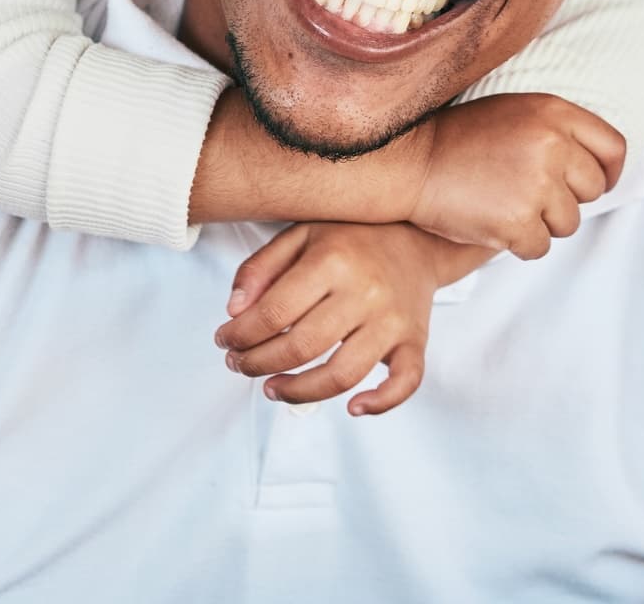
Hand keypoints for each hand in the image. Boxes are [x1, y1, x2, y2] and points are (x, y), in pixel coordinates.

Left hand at [212, 222, 462, 415]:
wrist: (418, 235)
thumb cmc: (353, 237)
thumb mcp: (300, 234)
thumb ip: (261, 268)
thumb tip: (234, 312)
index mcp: (333, 260)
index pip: (274, 312)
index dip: (241, 334)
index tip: (224, 341)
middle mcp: (365, 292)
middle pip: (301, 347)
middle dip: (259, 363)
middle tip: (240, 364)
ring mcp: (393, 321)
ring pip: (342, 374)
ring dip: (299, 392)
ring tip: (273, 389)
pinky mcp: (415, 341)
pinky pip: (405, 382)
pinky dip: (380, 403)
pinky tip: (353, 408)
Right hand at [409, 91, 626, 258]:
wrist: (409, 163)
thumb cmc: (457, 140)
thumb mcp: (513, 113)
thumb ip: (555, 130)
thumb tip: (595, 165)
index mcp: (553, 112)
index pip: (612, 147)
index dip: (609, 171)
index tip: (597, 184)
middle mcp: (552, 144)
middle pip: (593, 189)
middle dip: (566, 198)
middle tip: (528, 194)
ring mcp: (536, 184)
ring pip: (568, 223)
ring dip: (541, 223)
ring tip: (504, 204)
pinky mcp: (518, 221)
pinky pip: (540, 247)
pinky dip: (518, 244)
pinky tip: (492, 223)